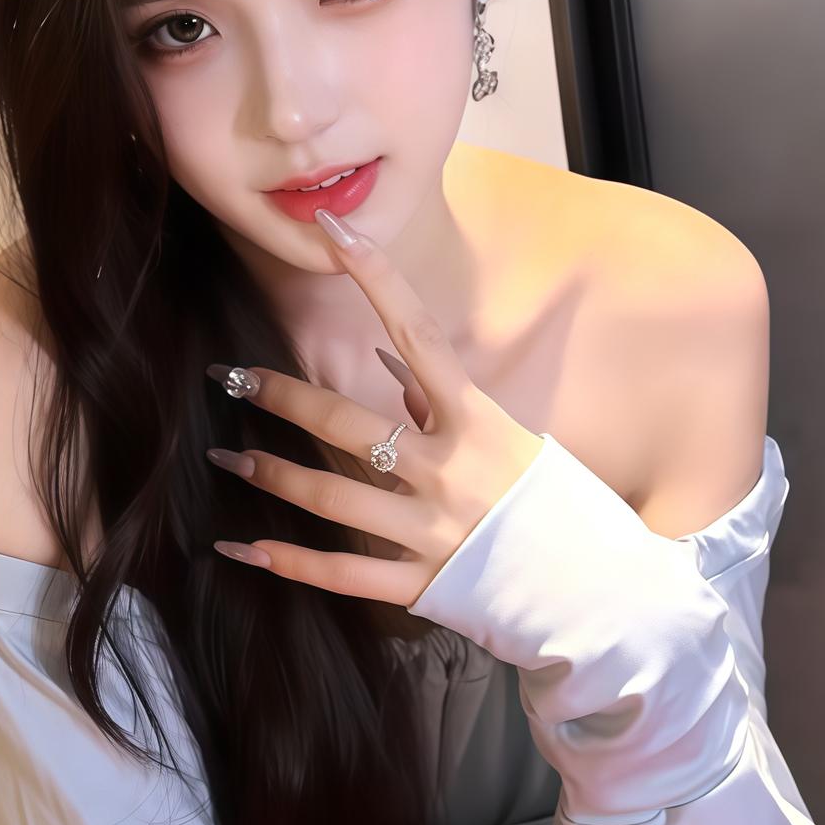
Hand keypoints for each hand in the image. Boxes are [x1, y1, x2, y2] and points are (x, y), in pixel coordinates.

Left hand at [206, 218, 544, 607]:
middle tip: (232, 376)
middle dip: (283, 396)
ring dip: (271, 473)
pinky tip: (241, 548)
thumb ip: (442, 405)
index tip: (332, 234)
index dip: (376, 278)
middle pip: (348, 423)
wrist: (596, 591)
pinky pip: (341, 574)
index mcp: (477, 423)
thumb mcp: (510, 439)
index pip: (417, 332)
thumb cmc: (553, 506)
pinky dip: (288, 563)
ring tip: (227, 456)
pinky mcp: (420, 584)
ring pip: (331, 498)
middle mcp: (449, 472)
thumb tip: (389, 362)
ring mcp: (431, 531)